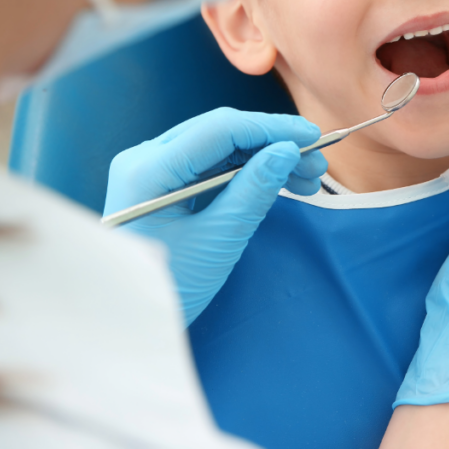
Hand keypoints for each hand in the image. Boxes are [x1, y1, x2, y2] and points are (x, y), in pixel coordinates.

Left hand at [104, 108, 326, 325]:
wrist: (130, 321)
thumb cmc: (170, 288)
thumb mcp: (217, 241)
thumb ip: (253, 192)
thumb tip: (288, 151)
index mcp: (147, 169)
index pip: (219, 129)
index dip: (271, 128)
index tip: (313, 137)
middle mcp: (144, 158)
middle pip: (220, 131)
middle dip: (273, 142)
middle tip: (317, 164)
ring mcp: (151, 168)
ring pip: (219, 146)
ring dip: (264, 155)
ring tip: (307, 177)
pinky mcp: (162, 182)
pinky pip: (210, 164)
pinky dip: (246, 169)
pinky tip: (279, 180)